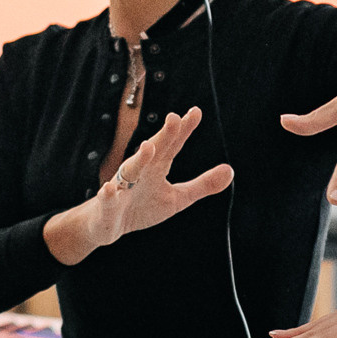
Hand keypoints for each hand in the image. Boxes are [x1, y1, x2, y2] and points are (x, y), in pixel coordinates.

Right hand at [44, 107, 232, 264]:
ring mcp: (122, 187)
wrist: (106, 225)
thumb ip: (202, 185)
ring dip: (139, 159)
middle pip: (153, 151)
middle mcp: (139, 172)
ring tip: (149, 147)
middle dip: (163, 136)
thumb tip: (230, 170)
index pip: (172, 145)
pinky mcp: (107, 206)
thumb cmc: (141, 206)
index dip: (183, 130)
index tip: (196, 112)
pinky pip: (107, 199)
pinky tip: (109, 189)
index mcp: (156, 167)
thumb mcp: (177, 198)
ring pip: (129, 171)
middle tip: (175, 118)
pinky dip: (108, 195)